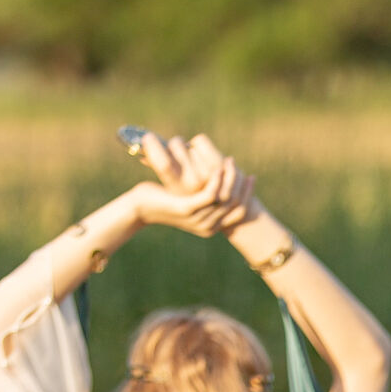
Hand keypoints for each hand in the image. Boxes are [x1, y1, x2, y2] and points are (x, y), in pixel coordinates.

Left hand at [131, 132, 256, 237]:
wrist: (139, 207)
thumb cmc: (162, 201)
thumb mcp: (187, 202)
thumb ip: (202, 200)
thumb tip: (218, 189)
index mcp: (210, 229)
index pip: (239, 213)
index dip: (247, 194)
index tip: (251, 177)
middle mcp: (208, 228)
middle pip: (236, 205)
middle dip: (241, 183)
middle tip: (239, 166)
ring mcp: (198, 220)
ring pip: (225, 198)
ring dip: (230, 177)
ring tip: (229, 162)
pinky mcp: (188, 209)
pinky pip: (211, 194)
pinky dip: (217, 179)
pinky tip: (217, 167)